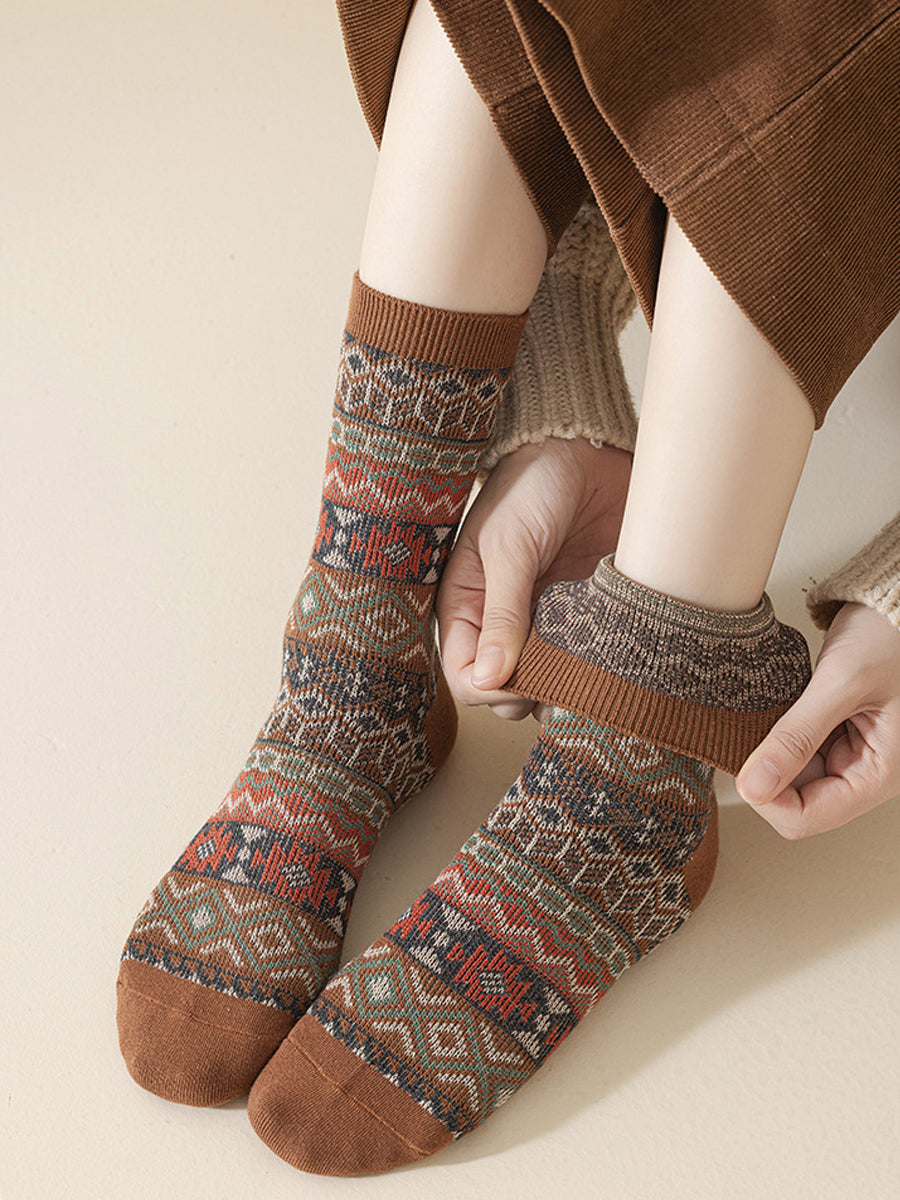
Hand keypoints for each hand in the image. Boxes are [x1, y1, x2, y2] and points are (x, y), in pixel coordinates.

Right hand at [436, 436, 631, 718]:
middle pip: (508, 693)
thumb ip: (502, 613)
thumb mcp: (509, 547)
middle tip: (562, 666)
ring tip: (588, 660)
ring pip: (551, 683)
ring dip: (570, 683)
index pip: (466, 677)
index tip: (523, 678)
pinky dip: (599, 664)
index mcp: (468, 607)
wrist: (587, 450)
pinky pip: (588, 660)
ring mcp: (546, 623)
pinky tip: (610, 648)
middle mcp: (503, 623)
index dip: (492, 689)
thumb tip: (490, 679)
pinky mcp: (585, 616)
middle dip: (533, 691)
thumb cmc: (532, 485)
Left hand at [735, 600, 899, 837]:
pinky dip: (777, 731)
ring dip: (770, 748)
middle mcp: (865, 771)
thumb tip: (754, 785)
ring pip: (789, 773)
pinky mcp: (834, 732)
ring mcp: (849, 753)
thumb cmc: (892, 636)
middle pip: (794, 798)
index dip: (768, 797)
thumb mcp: (842, 682)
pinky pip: (794, 747)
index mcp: (880, 774)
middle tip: (747, 729)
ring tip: (767, 711)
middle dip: (766, 769)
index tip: (743, 763)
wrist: (897, 601)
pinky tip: (774, 707)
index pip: (807, 817)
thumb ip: (797, 735)